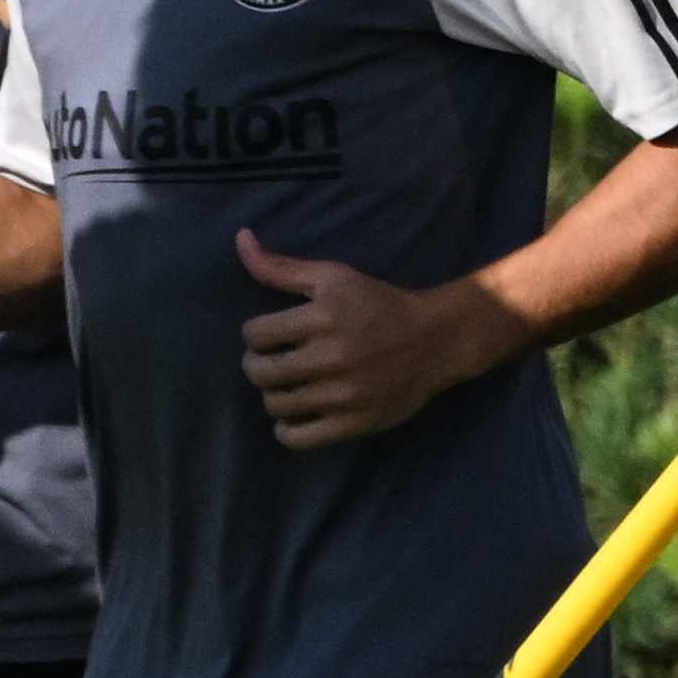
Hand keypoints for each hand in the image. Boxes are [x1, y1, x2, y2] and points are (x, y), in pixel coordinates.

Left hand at [236, 227, 515, 447]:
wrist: (437, 340)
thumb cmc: (379, 303)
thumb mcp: (333, 276)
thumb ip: (281, 267)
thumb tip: (240, 239)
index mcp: (324, 317)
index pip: (255, 334)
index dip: (255, 334)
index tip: (271, 335)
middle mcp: (332, 357)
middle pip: (261, 372)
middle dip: (257, 365)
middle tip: (272, 361)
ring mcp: (345, 395)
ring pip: (276, 405)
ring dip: (272, 394)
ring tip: (286, 385)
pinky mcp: (356, 423)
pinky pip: (300, 438)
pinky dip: (287, 430)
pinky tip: (295, 415)